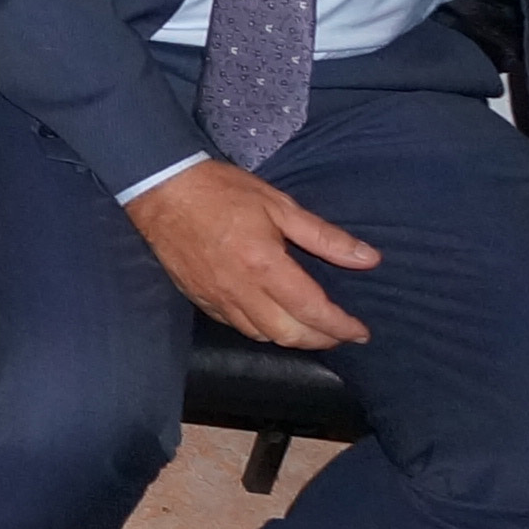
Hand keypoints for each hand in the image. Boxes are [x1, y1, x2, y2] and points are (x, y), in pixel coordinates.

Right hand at [124, 158, 379, 349]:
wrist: (159, 188)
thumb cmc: (220, 190)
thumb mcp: (279, 205)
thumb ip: (325, 236)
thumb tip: (368, 259)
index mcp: (265, 266)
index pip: (313, 310)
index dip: (342, 326)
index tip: (361, 331)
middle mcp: (241, 290)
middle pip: (289, 335)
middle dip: (321, 340)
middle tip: (339, 334)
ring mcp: (217, 298)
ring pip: (262, 336)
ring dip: (291, 338)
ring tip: (309, 328)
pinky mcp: (198, 298)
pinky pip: (235, 326)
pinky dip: (260, 329)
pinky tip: (269, 317)